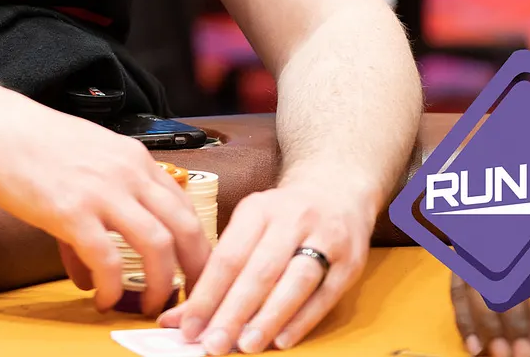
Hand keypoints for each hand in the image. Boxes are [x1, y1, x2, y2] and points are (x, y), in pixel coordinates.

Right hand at [0, 83, 209, 317]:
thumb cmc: (32, 143)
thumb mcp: (83, 165)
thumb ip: (98, 213)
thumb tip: (92, 270)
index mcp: (135, 159)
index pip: (186, 206)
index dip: (197, 247)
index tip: (191, 274)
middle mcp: (129, 173)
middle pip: (186, 228)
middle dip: (196, 272)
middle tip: (190, 299)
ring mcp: (102, 192)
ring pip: (157, 246)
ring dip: (160, 285)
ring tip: (149, 305)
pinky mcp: (71, 212)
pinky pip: (107, 260)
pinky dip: (112, 287)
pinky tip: (102, 298)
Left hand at [157, 174, 374, 353]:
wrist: (337, 189)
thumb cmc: (282, 216)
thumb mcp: (249, 225)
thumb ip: (217, 270)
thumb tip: (179, 317)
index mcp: (258, 209)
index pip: (228, 256)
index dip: (207, 295)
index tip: (188, 327)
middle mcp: (292, 220)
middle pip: (260, 271)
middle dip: (234, 312)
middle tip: (213, 344)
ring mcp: (326, 238)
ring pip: (295, 283)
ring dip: (268, 318)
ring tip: (246, 346)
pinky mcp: (351, 261)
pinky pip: (325, 295)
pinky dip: (302, 320)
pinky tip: (281, 341)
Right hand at [449, 249, 529, 356]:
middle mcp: (502, 234)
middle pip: (499, 275)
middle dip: (510, 317)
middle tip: (525, 354)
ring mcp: (479, 245)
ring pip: (472, 285)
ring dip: (484, 324)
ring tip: (500, 355)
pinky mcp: (464, 258)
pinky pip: (455, 290)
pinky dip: (463, 321)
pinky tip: (475, 348)